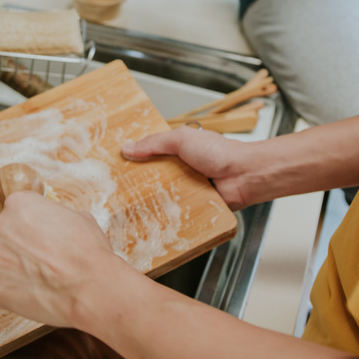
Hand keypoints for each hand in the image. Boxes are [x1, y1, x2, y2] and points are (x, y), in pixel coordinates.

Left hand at [0, 191, 129, 327]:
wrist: (87, 288)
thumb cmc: (87, 254)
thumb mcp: (80, 219)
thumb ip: (59, 216)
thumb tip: (59, 223)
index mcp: (19, 203)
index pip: (16, 212)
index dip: (30, 228)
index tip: (39, 240)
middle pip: (1, 234)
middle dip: (16, 247)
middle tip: (38, 261)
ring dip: (9, 267)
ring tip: (35, 279)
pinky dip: (8, 289)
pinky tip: (29, 292)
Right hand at [122, 127, 250, 209]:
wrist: (244, 176)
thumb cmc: (219, 153)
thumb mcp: (181, 139)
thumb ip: (154, 143)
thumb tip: (127, 148)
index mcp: (177, 151)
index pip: (149, 155)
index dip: (134, 160)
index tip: (114, 166)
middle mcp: (180, 169)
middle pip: (152, 177)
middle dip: (137, 183)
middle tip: (116, 190)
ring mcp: (186, 188)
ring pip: (161, 196)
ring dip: (150, 201)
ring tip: (127, 208)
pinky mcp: (192, 206)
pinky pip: (174, 211)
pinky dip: (165, 214)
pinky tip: (150, 218)